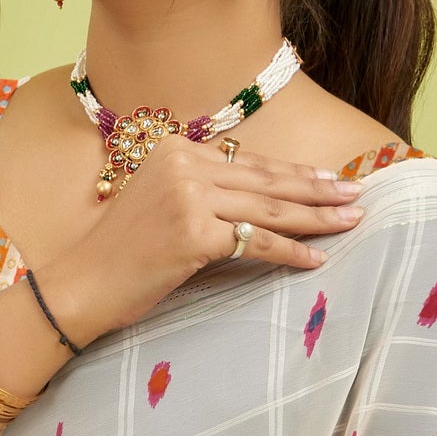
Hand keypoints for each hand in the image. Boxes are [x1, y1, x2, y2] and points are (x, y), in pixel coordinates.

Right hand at [38, 136, 365, 346]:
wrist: (79, 285)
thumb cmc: (119, 254)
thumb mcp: (158, 204)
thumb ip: (200, 191)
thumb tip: (255, 198)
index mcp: (175, 150)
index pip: (248, 161)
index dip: (293, 172)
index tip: (329, 178)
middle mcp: (182, 164)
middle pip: (265, 180)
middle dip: (317, 189)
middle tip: (357, 194)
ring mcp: (188, 197)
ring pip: (268, 207)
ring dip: (316, 217)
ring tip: (351, 220)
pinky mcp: (193, 234)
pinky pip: (256, 242)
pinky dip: (291, 252)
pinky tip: (318, 259)